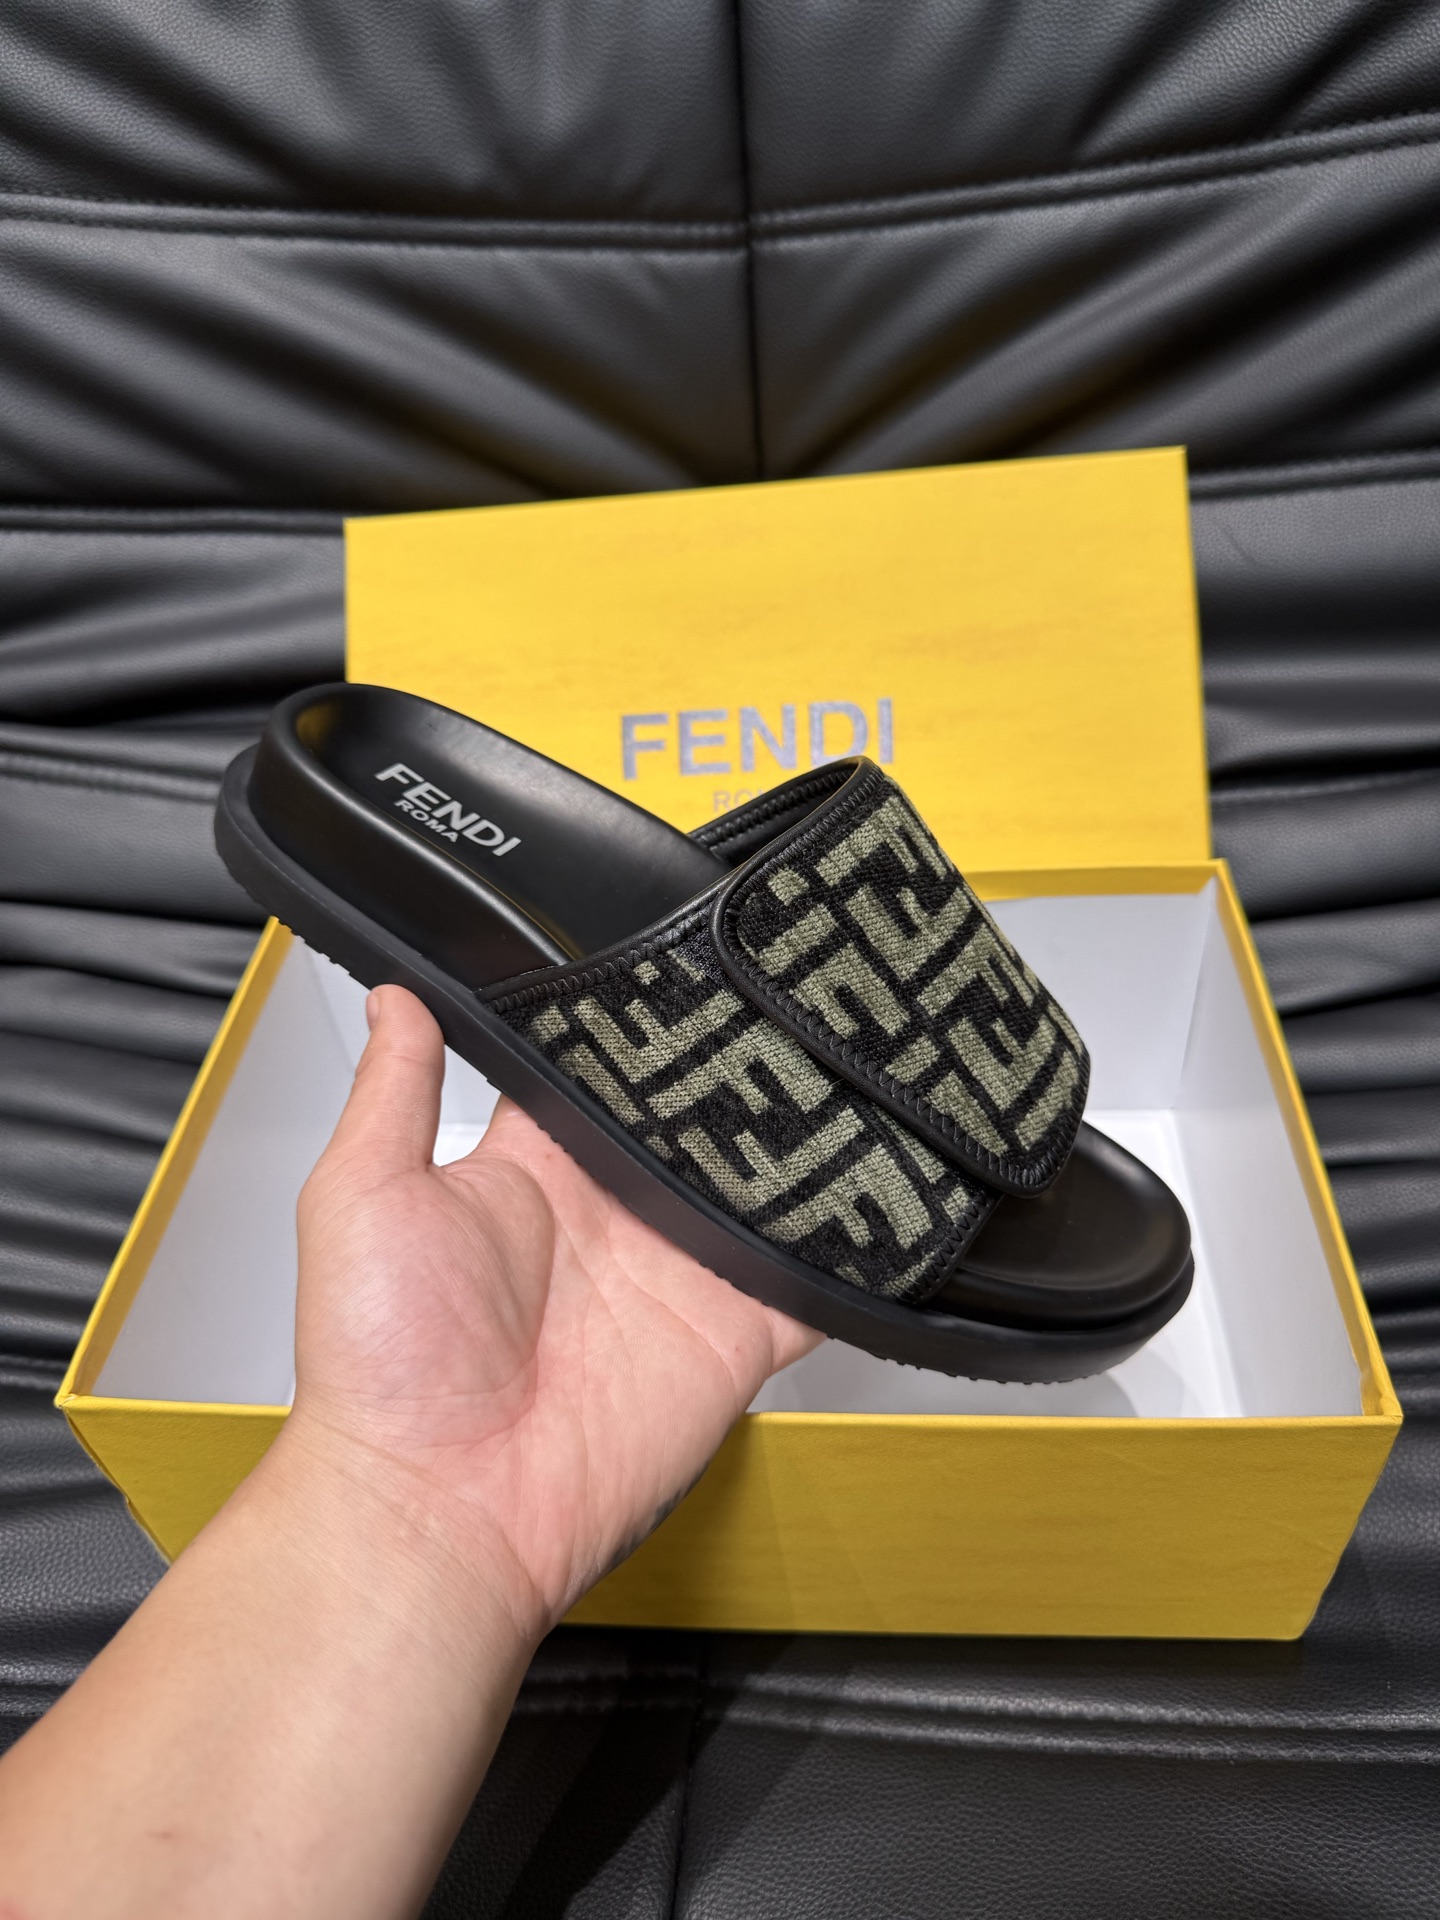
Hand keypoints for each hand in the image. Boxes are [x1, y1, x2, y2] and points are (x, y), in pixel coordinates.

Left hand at [284, 983, 818, 1641]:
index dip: (641, 1020)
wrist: (440, 1509)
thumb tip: (395, 996)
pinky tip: (885, 1186)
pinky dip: (854, 1247)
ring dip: (806, 1139)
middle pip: (701, 1115)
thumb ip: (395, 1090)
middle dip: (741, 1062)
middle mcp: (615, 1214)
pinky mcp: (735, 1335)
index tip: (679, 957)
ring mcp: (680, 1273)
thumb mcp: (362, 1197)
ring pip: (768, 1185)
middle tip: (788, 993)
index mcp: (535, 1170)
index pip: (604, 1069)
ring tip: (850, 1063)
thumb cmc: (382, 1370)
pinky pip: (814, 1283)